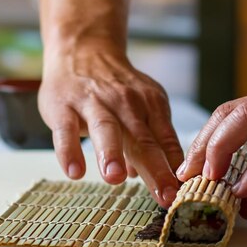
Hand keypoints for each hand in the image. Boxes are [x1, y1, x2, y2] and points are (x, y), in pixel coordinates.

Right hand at [39, 40, 183, 206]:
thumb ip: (148, 142)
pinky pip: (66, 131)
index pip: (166, 142)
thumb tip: (148, 177)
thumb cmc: (114, 89)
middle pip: (143, 140)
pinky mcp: (64, 106)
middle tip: (164, 196)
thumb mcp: (141, 107)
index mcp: (151, 106)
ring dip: (112, 153)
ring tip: (116, 178)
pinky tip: (74, 171)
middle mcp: (126, 103)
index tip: (182, 196)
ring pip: (106, 129)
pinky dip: (69, 151)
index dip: (175, 170)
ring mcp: (94, 102)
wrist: (82, 50)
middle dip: (155, 170)